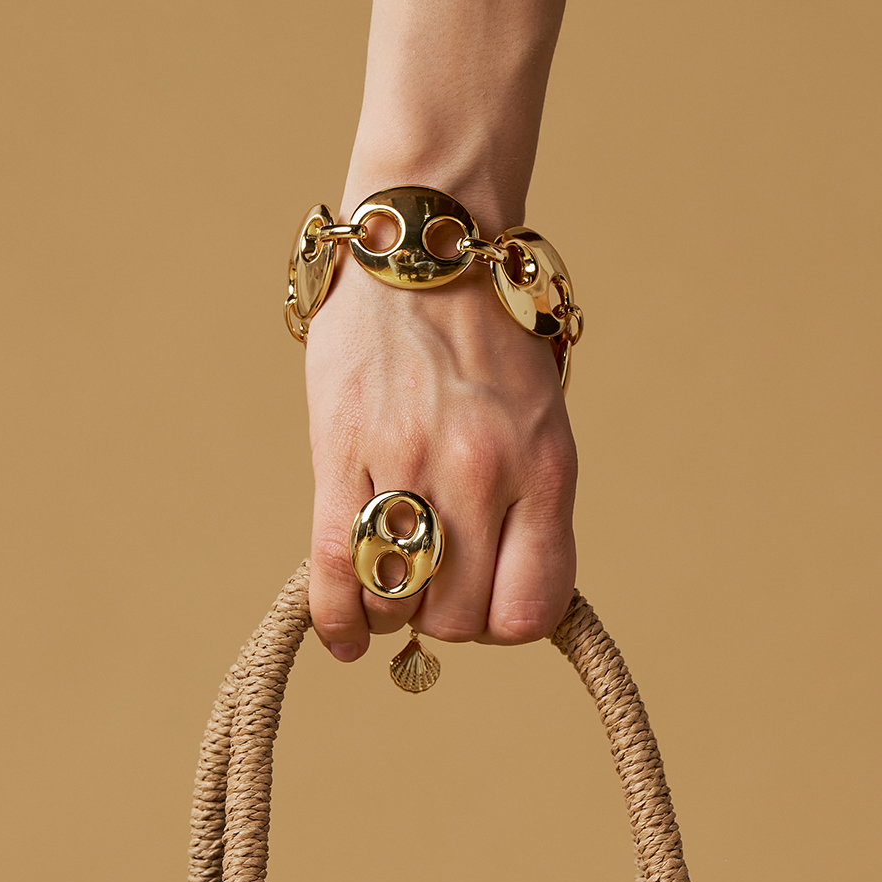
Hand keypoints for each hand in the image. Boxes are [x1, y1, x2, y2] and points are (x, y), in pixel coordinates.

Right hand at [304, 253, 577, 658]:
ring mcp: (410, 462)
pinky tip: (347, 638)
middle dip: (443, 618)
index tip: (485, 606)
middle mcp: (483, 472)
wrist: (427, 242)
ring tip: (389, 580)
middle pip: (457, 618)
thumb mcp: (539, 425)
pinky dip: (339, 620)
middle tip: (431, 585)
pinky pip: (335, 568)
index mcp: (545, 469)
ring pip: (396, 601)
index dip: (503, 626)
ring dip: (390, 610)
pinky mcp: (342, 449)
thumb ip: (528, 510)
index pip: (531, 609)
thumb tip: (498, 605)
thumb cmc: (487, 342)